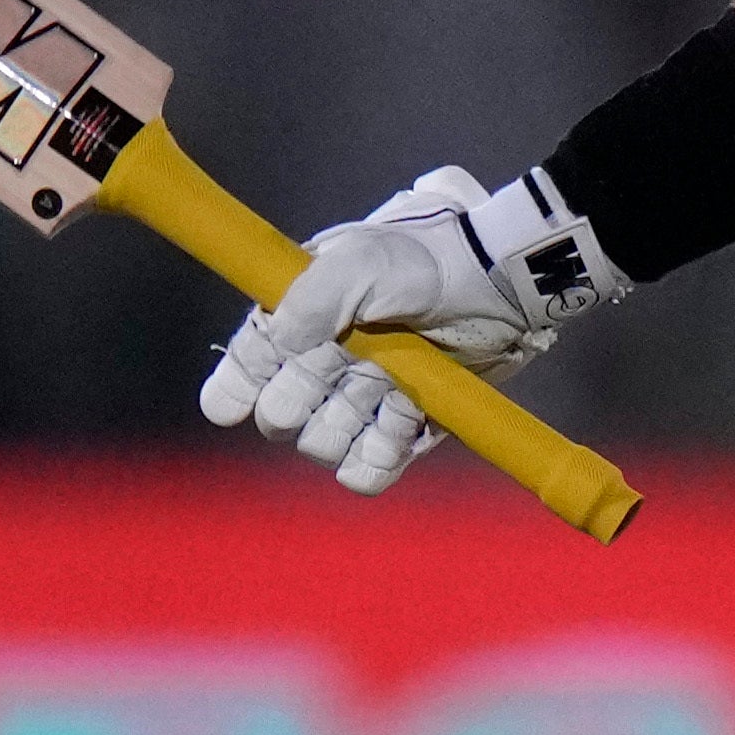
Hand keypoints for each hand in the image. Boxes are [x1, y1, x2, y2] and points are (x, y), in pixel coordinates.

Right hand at [196, 161, 625, 496]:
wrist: (496, 287)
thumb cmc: (424, 262)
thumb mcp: (359, 262)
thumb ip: (310, 302)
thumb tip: (276, 346)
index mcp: (293, 322)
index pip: (242, 371)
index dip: (237, 388)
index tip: (247, 395)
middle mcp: (319, 367)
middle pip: (280, 419)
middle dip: (309, 398)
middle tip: (351, 364)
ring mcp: (359, 403)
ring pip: (322, 446)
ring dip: (350, 423)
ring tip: (388, 386)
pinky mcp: (401, 432)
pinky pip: (367, 472)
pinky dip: (378, 459)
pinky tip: (404, 422)